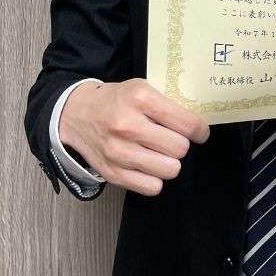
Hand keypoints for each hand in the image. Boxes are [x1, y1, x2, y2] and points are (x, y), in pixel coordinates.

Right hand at [58, 78, 209, 196]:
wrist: (76, 114)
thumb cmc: (116, 101)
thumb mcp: (142, 89)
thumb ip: (168, 105)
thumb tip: (198, 126)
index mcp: (140, 99)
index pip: (187, 124)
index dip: (200, 131)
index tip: (199, 133)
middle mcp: (128, 126)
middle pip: (180, 149)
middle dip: (180, 145)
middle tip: (171, 140)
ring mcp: (118, 151)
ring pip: (170, 169)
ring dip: (169, 162)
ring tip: (159, 153)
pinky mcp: (111, 172)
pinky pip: (152, 187)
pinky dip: (154, 179)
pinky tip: (148, 166)